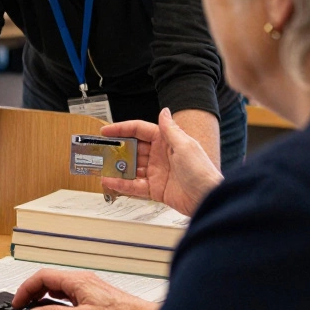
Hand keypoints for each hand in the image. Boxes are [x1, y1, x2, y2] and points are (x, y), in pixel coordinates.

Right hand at [12, 269, 158, 309]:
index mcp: (76, 281)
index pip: (42, 276)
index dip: (26, 288)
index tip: (18, 302)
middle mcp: (80, 279)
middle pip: (48, 279)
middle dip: (31, 291)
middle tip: (21, 305)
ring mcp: (86, 286)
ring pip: (57, 285)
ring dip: (42, 294)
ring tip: (33, 308)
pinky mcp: (91, 294)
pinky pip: (66, 291)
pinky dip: (54, 298)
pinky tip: (53, 309)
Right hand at [100, 108, 222, 216]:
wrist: (207, 197)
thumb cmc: (201, 171)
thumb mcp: (185, 145)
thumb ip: (170, 129)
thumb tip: (164, 111)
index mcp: (167, 142)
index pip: (140, 131)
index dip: (123, 129)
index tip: (107, 131)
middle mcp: (160, 156)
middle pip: (133, 149)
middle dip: (117, 149)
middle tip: (102, 150)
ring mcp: (157, 173)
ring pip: (132, 168)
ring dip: (117, 167)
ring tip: (103, 166)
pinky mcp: (155, 189)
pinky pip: (134, 186)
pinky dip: (122, 184)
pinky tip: (111, 181)